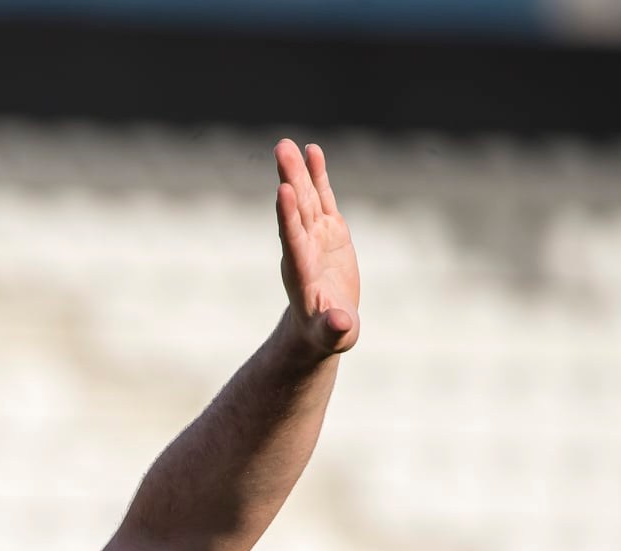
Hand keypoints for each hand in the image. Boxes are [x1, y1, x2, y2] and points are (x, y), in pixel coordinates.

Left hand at [274, 139, 360, 361]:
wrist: (323, 324)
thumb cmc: (327, 334)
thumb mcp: (334, 336)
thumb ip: (334, 329)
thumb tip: (340, 324)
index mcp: (302, 273)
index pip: (293, 240)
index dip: (288, 217)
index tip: (282, 191)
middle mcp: (303, 250)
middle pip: (296, 211)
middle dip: (290, 181)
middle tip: (281, 150)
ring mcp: (315, 237)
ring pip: (305, 199)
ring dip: (297, 172)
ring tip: (288, 144)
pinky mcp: (328, 231)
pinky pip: (322, 198)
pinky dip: (317, 176)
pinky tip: (311, 151)